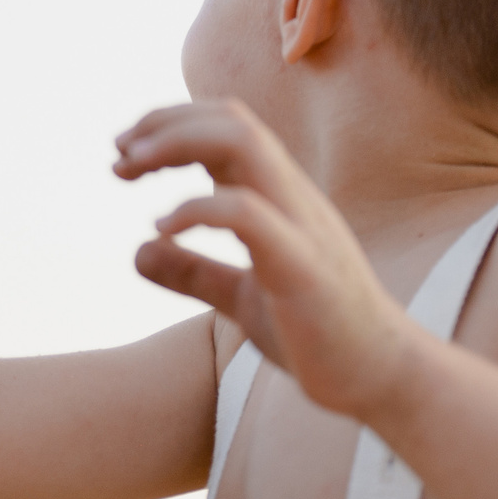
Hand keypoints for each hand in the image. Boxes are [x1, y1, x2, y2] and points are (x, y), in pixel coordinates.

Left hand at [113, 98, 423, 422]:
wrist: (380, 378)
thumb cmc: (318, 335)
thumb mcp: (240, 299)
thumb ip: (195, 272)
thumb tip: (139, 250)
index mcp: (282, 198)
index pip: (229, 125)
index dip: (171, 125)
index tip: (123, 153)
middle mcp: (294, 197)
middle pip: (233, 120)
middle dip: (166, 123)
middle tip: (116, 153)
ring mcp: (303, 226)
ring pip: (245, 145)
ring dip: (178, 144)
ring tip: (130, 169)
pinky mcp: (304, 267)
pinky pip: (250, 214)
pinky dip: (199, 208)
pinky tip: (162, 227)